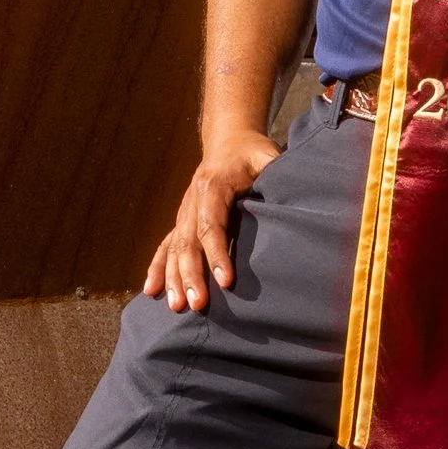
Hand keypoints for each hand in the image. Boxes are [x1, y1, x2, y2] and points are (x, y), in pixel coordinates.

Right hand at [145, 130, 281, 312]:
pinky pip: (165, 246)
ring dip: (173, 277)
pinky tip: (152, 290)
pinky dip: (157, 268)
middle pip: (188, 242)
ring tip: (177, 306)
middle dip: (191, 274)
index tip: (225, 280)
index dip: (217, 252)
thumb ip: (275, 171)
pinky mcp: (182, 221)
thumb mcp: (267, 156)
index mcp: (213, 186)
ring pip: (174, 247)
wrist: (228, 142)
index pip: (212, 224)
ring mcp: (184, 212)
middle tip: (198, 304)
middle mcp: (192, 201)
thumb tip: (296, 189)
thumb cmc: (252, 152)